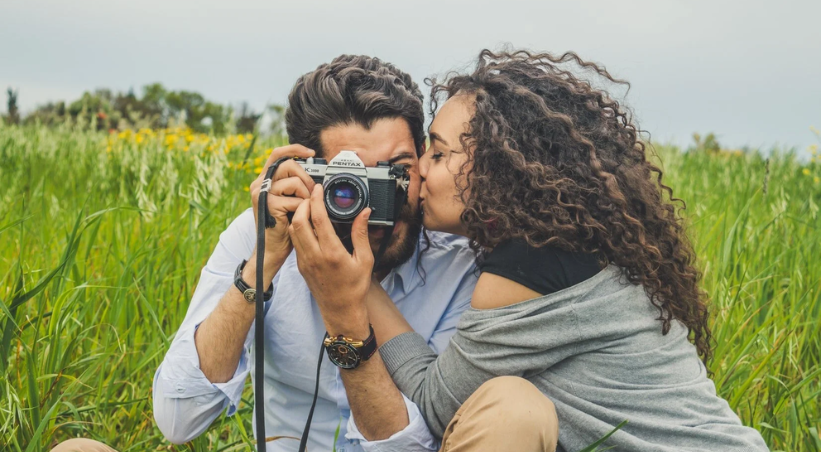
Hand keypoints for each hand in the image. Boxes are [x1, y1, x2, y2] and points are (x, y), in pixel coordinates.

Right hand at [248, 144, 316, 267]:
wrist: (273, 249)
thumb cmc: (285, 225)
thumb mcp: (289, 199)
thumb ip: (295, 184)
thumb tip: (313, 172)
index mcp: (264, 179)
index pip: (278, 154)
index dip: (295, 149)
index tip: (311, 153)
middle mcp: (260, 184)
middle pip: (289, 165)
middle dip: (306, 178)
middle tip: (310, 193)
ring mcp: (262, 194)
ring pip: (294, 182)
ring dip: (305, 195)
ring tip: (302, 208)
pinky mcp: (269, 205)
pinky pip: (296, 199)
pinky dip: (303, 208)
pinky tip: (297, 217)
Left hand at [289, 184, 373, 337]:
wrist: (341, 310)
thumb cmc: (354, 288)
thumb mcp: (365, 260)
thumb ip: (361, 234)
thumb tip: (364, 213)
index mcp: (331, 253)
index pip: (318, 219)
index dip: (316, 200)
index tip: (318, 189)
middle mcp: (314, 256)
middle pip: (299, 221)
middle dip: (303, 204)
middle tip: (311, 195)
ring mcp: (305, 261)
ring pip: (293, 231)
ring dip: (298, 215)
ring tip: (308, 207)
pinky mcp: (301, 266)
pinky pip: (296, 241)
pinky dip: (298, 228)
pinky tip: (308, 224)